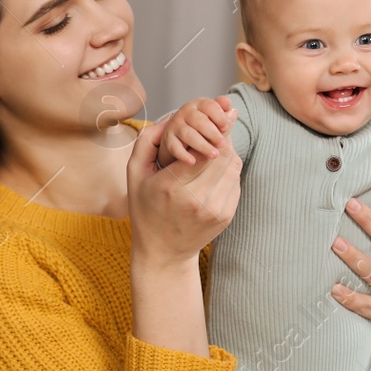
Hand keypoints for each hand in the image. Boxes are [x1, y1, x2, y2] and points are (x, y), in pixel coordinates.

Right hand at [128, 112, 241, 266]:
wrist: (163, 252)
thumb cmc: (146, 210)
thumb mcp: (135, 175)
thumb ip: (146, 142)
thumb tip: (168, 117)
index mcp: (172, 186)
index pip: (202, 148)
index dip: (210, 131)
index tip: (212, 120)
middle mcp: (197, 199)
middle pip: (222, 155)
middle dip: (221, 138)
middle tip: (217, 128)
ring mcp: (215, 209)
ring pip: (233, 167)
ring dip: (227, 153)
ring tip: (216, 147)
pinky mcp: (226, 216)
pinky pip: (235, 182)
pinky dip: (229, 170)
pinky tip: (216, 169)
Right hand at [156, 95, 234, 167]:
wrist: (180, 135)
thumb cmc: (203, 126)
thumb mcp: (214, 118)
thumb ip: (223, 115)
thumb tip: (233, 112)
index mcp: (199, 105)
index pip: (209, 106)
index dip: (219, 116)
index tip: (226, 127)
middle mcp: (186, 113)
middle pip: (199, 120)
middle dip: (212, 133)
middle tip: (223, 144)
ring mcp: (176, 126)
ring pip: (188, 134)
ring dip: (202, 145)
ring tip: (214, 155)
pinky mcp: (169, 139)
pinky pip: (174, 147)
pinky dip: (183, 155)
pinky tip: (192, 162)